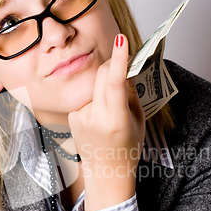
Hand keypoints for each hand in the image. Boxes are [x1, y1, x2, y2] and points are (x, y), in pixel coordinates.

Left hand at [68, 34, 144, 210]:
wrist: (106, 172)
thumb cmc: (127, 148)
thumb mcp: (138, 121)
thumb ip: (130, 94)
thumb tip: (123, 70)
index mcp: (115, 120)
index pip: (115, 82)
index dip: (119, 59)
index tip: (121, 39)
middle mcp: (95, 117)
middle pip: (101, 75)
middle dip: (113, 65)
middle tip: (123, 63)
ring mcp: (80, 117)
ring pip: (94, 85)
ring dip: (105, 85)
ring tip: (113, 107)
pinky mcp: (72, 116)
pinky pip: (87, 96)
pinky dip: (96, 98)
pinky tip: (101, 115)